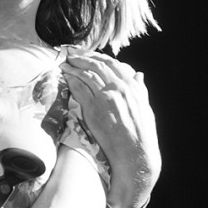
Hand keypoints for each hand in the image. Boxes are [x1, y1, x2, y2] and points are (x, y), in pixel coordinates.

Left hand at [61, 49, 160, 207]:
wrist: (136, 154)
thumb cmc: (142, 133)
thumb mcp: (145, 107)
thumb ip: (140, 89)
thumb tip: (138, 75)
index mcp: (132, 85)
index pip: (110, 63)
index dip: (95, 56)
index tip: (85, 53)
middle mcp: (119, 87)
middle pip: (95, 65)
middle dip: (80, 57)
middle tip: (68, 53)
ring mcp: (105, 96)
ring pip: (85, 74)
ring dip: (72, 66)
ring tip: (62, 62)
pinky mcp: (93, 108)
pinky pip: (78, 88)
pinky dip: (70, 79)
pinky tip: (64, 76)